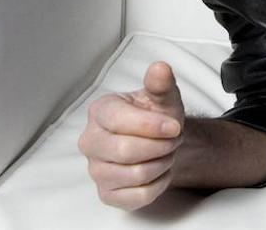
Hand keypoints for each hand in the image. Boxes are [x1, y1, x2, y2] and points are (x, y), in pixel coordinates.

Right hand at [78, 61, 184, 209]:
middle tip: (172, 139)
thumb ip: (161, 83)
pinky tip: (159, 170)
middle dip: (160, 146)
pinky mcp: (107, 194)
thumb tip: (160, 68)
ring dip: (162, 163)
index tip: (175, 125)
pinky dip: (159, 184)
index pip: (120, 121)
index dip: (152, 126)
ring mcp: (96, 170)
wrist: (159, 141)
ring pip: (135, 174)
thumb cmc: (156, 115)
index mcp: (100, 111)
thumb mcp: (163, 96)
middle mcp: (90, 141)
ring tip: (165, 151)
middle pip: (126, 151)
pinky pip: (139, 196)